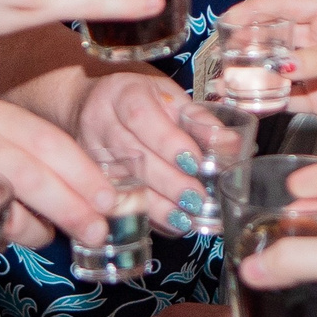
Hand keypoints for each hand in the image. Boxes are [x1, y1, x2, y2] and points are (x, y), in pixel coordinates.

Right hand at [0, 98, 115, 246]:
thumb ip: (36, 169)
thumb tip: (93, 203)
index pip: (51, 141)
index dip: (84, 173)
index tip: (110, 201)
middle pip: (32, 170)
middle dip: (70, 205)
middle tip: (94, 231)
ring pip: (3, 198)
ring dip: (34, 226)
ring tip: (45, 237)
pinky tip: (4, 241)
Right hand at [75, 72, 211, 235]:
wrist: (86, 105)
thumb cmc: (137, 100)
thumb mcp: (167, 96)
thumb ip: (198, 118)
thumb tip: (230, 144)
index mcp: (122, 93)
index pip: (140, 116)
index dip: (167, 141)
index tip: (193, 161)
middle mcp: (100, 122)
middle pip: (130, 154)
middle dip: (166, 180)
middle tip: (196, 197)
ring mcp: (89, 153)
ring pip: (120, 182)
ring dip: (156, 204)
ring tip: (185, 218)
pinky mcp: (89, 178)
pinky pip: (115, 201)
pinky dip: (146, 215)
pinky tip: (169, 223)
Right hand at [222, 0, 316, 142]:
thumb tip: (281, 64)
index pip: (286, 4)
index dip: (255, 9)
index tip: (229, 19)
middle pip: (274, 36)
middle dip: (248, 44)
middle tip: (225, 55)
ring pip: (274, 67)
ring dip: (251, 73)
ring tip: (227, 80)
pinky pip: (284, 97)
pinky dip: (264, 99)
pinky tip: (246, 101)